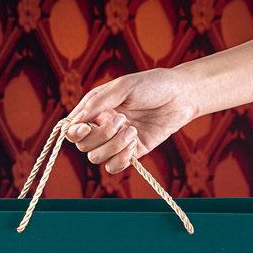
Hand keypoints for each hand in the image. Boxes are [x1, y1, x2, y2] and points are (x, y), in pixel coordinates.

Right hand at [65, 67, 198, 172]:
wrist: (181, 96)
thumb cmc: (153, 85)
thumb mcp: (124, 87)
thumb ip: (98, 103)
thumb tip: (76, 121)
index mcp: (94, 109)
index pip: (71, 129)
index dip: (74, 133)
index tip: (86, 128)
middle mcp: (100, 127)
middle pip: (83, 146)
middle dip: (102, 136)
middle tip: (122, 120)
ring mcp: (114, 142)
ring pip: (96, 158)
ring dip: (114, 147)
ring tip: (133, 131)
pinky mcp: (129, 154)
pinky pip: (113, 167)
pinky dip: (121, 159)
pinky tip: (134, 144)